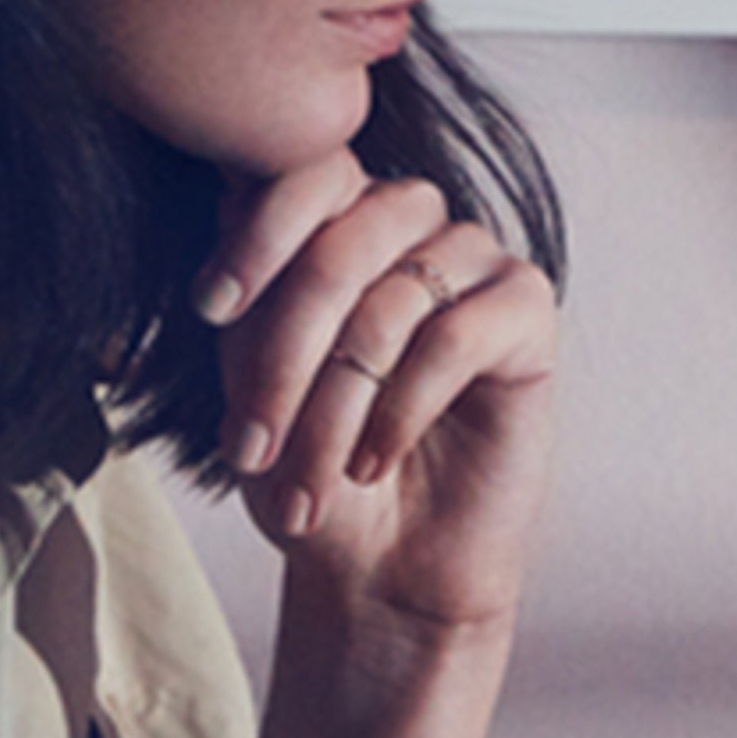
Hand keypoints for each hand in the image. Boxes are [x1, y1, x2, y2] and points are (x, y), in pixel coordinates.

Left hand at [197, 152, 557, 647]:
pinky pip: (455, 338)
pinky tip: (372, 462)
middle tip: (251, 447)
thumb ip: (245, 299)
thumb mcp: (248, 384)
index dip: (256, 235)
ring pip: (390, 303)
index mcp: (333, 214)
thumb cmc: (306, 470)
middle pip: (339, 244)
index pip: (302, 171)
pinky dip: (401, 409)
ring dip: (335, 407)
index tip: (210, 308)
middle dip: (286, 355)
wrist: (379, 565)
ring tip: (311, 481)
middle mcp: (404, 219)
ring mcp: (471, 256)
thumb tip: (224, 201)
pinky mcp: (526, 310)